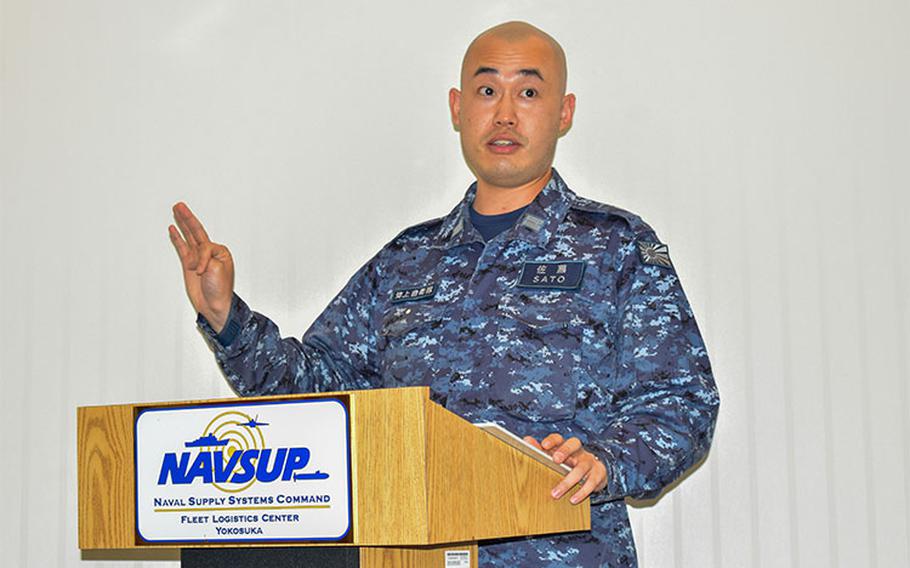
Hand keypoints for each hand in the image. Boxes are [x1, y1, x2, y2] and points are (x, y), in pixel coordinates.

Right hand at [168, 202, 234, 331]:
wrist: (214, 306)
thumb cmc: (220, 290)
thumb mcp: (217, 269)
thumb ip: (206, 257)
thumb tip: (194, 258)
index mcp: (220, 252)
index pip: (205, 245)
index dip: (201, 258)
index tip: (201, 271)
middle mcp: (209, 252)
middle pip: (196, 230)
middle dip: (188, 217)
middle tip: (180, 205)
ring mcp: (198, 257)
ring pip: (189, 236)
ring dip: (182, 223)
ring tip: (176, 210)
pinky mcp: (189, 264)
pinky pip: (182, 247)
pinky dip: (178, 238)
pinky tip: (173, 229)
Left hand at [524, 433, 606, 504]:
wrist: (596, 472)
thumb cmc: (569, 464)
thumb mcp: (556, 457)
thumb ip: (540, 450)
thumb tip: (526, 440)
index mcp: (566, 446)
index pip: (559, 438)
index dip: (552, 441)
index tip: (544, 445)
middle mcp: (579, 451)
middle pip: (574, 444)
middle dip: (565, 451)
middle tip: (555, 460)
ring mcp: (589, 462)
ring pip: (581, 467)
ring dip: (568, 480)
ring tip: (555, 494)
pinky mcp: (598, 474)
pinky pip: (592, 482)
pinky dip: (582, 492)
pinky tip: (573, 499)